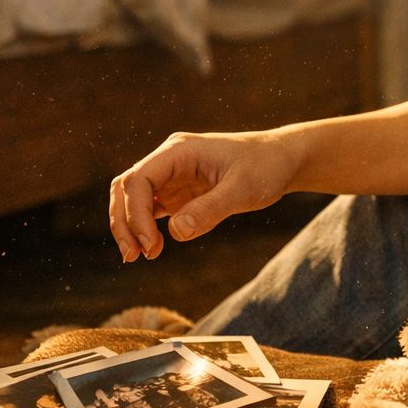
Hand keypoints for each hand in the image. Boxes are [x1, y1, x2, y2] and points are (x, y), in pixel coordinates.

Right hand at [108, 131, 294, 261]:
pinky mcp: (179, 191)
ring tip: (143, 256)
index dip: (136, 214)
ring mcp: (172, 175)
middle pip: (127, 188)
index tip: (151, 244)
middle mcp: (169, 160)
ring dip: (131, 226)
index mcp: (179, 150)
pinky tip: (153, 248)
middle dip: (124, 222)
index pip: (138, 179)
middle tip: (134, 256)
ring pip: (133, 198)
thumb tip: (175, 232)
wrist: (283, 160)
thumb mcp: (244, 190)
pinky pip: (150, 208)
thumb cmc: (266, 167)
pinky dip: (145, 227)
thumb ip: (211, 209)